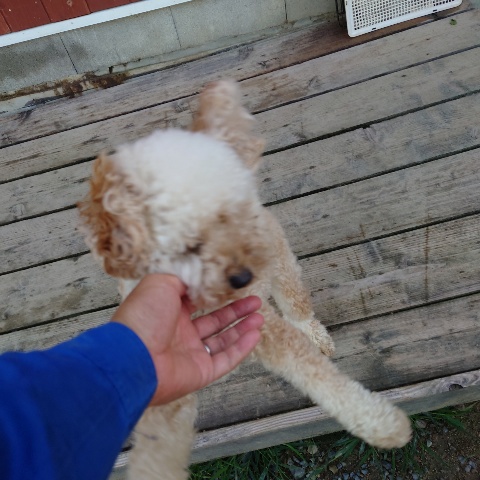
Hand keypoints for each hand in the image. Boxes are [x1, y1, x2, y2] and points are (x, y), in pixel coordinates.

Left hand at [112, 274, 262, 404]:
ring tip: (260, 316)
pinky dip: (242, 348)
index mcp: (169, 311)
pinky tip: (255, 334)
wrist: (132, 357)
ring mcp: (190, 354)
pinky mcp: (200, 373)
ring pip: (223, 340)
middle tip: (254, 301)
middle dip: (236, 310)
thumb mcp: (160, 282)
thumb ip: (183, 277)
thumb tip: (201, 276)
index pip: (198, 301)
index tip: (234, 285)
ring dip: (242, 328)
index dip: (217, 294)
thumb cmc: (143, 317)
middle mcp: (180, 332)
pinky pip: (226, 360)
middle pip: (214, 320)